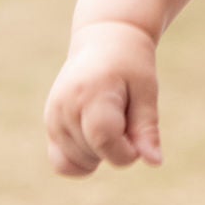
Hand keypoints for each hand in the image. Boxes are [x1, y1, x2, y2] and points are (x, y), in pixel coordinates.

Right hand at [44, 21, 162, 175]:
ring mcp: (53, 118)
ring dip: (101, 152)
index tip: (140, 138)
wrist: (103, 41)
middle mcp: (65, 108)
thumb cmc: (131, 64)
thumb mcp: (147, 90)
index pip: (105, 141)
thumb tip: (154, 162)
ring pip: (78, 163)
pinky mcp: (50, 125)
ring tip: (109, 118)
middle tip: (125, 115)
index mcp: (92, 94)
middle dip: (118, 148)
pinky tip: (97, 137)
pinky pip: (62, 163)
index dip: (127, 151)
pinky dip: (83, 159)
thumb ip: (147, 128)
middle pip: (94, 155)